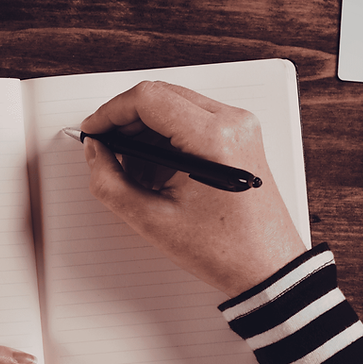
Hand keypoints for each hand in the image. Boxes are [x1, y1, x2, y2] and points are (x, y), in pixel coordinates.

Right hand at [81, 81, 306, 296]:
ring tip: (130, 166)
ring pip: (176, 104)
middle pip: (161, 95)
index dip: (111, 112)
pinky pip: (194, 118)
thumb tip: (96, 152)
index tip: (94, 130)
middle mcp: (233, 122)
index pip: (148, 98)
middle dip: (126, 120)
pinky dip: (167, 135)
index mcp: (213, 138)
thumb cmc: (226, 250)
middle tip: (106, 148)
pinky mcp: (241, 137)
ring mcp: (241, 127)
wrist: (268, 267)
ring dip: (146, 128)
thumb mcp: (152, 220)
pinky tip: (155, 167)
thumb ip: (110, 182)